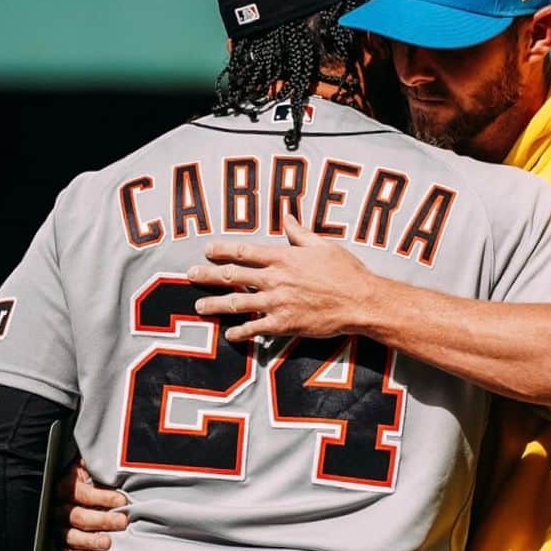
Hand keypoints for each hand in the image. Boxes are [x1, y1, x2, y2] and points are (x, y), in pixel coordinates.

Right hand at [54, 460, 127, 550]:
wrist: (75, 487)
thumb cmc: (89, 477)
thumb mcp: (92, 466)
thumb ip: (99, 464)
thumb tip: (114, 458)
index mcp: (67, 486)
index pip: (83, 494)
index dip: (102, 498)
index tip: (120, 502)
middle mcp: (60, 506)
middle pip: (78, 516)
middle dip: (102, 520)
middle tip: (122, 522)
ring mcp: (58, 525)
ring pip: (70, 535)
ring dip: (89, 540)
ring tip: (106, 542)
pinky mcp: (60, 540)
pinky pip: (62, 550)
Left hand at [189, 214, 380, 341]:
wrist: (360, 301)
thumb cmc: (347, 272)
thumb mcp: (323, 245)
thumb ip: (300, 233)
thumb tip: (286, 217)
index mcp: (283, 257)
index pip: (244, 251)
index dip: (222, 250)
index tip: (208, 250)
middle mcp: (275, 279)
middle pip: (233, 276)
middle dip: (208, 275)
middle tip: (190, 274)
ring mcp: (277, 302)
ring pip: (237, 302)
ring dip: (215, 304)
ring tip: (200, 306)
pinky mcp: (284, 324)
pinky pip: (255, 328)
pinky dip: (240, 331)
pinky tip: (230, 334)